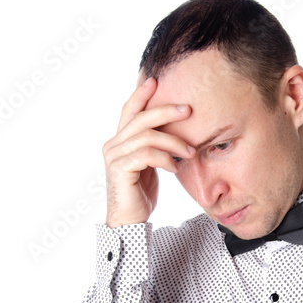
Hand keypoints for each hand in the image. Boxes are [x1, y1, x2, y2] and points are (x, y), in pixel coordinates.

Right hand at [103, 75, 193, 227]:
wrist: (128, 222)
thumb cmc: (140, 194)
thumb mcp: (149, 165)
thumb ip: (152, 147)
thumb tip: (173, 131)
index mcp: (118, 141)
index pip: (129, 111)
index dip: (140, 94)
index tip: (155, 81)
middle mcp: (112, 145)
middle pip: (139, 118)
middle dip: (165, 110)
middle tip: (188, 110)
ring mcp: (114, 157)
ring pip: (146, 135)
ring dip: (173, 141)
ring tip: (190, 150)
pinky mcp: (120, 170)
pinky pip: (146, 154)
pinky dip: (165, 158)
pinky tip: (175, 167)